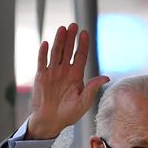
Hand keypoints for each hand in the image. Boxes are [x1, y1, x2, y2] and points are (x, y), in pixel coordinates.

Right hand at [26, 23, 109, 139]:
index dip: (83, 44)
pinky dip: (43, 53)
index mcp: (76, 76)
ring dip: (59, 41)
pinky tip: (46, 43)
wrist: (51, 121)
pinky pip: (42, 62)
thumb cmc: (69, 114)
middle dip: (71, 38)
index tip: (85, 33)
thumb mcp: (84, 102)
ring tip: (62, 29)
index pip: (80, 56)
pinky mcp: (41, 76)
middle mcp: (65, 71)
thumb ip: (92, 88)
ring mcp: (53, 72)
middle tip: (74, 25)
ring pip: (56, 52)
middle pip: (68, 50)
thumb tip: (106, 77)